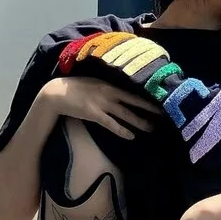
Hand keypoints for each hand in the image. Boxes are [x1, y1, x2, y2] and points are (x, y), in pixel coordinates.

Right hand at [42, 76, 163, 138]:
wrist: (56, 93)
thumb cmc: (75, 88)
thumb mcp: (94, 83)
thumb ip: (107, 88)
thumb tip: (120, 94)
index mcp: (109, 84)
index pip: (132, 92)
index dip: (146, 97)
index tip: (159, 101)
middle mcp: (108, 92)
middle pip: (133, 102)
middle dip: (148, 109)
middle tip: (164, 115)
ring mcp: (101, 103)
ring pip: (124, 114)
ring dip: (138, 122)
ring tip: (151, 128)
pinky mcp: (93, 114)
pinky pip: (110, 124)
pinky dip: (121, 130)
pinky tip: (131, 136)